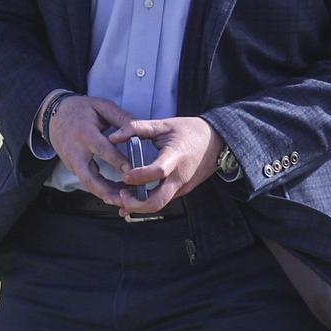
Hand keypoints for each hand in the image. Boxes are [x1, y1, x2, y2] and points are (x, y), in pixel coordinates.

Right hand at [44, 93, 134, 205]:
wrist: (54, 116)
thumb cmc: (80, 109)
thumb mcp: (101, 106)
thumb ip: (120, 118)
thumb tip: (139, 132)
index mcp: (84, 133)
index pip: (103, 150)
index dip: (119, 162)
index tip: (134, 172)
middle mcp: (76, 151)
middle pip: (90, 177)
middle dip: (108, 190)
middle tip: (126, 198)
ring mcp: (72, 162)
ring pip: (88, 184)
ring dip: (106, 194)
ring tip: (126, 201)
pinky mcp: (72, 168)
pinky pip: (87, 182)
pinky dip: (101, 190)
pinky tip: (117, 194)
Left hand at [104, 116, 222, 217]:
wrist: (217, 141)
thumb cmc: (189, 131)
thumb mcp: (163, 124)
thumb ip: (136, 128)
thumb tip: (112, 136)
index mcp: (175, 157)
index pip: (158, 171)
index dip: (140, 176)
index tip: (124, 176)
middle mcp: (179, 177)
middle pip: (158, 201)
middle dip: (136, 204)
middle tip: (119, 196)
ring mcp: (182, 187)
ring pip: (159, 205)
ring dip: (138, 206)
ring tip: (120, 198)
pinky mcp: (182, 191)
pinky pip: (163, 200)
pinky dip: (147, 202)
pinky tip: (132, 199)